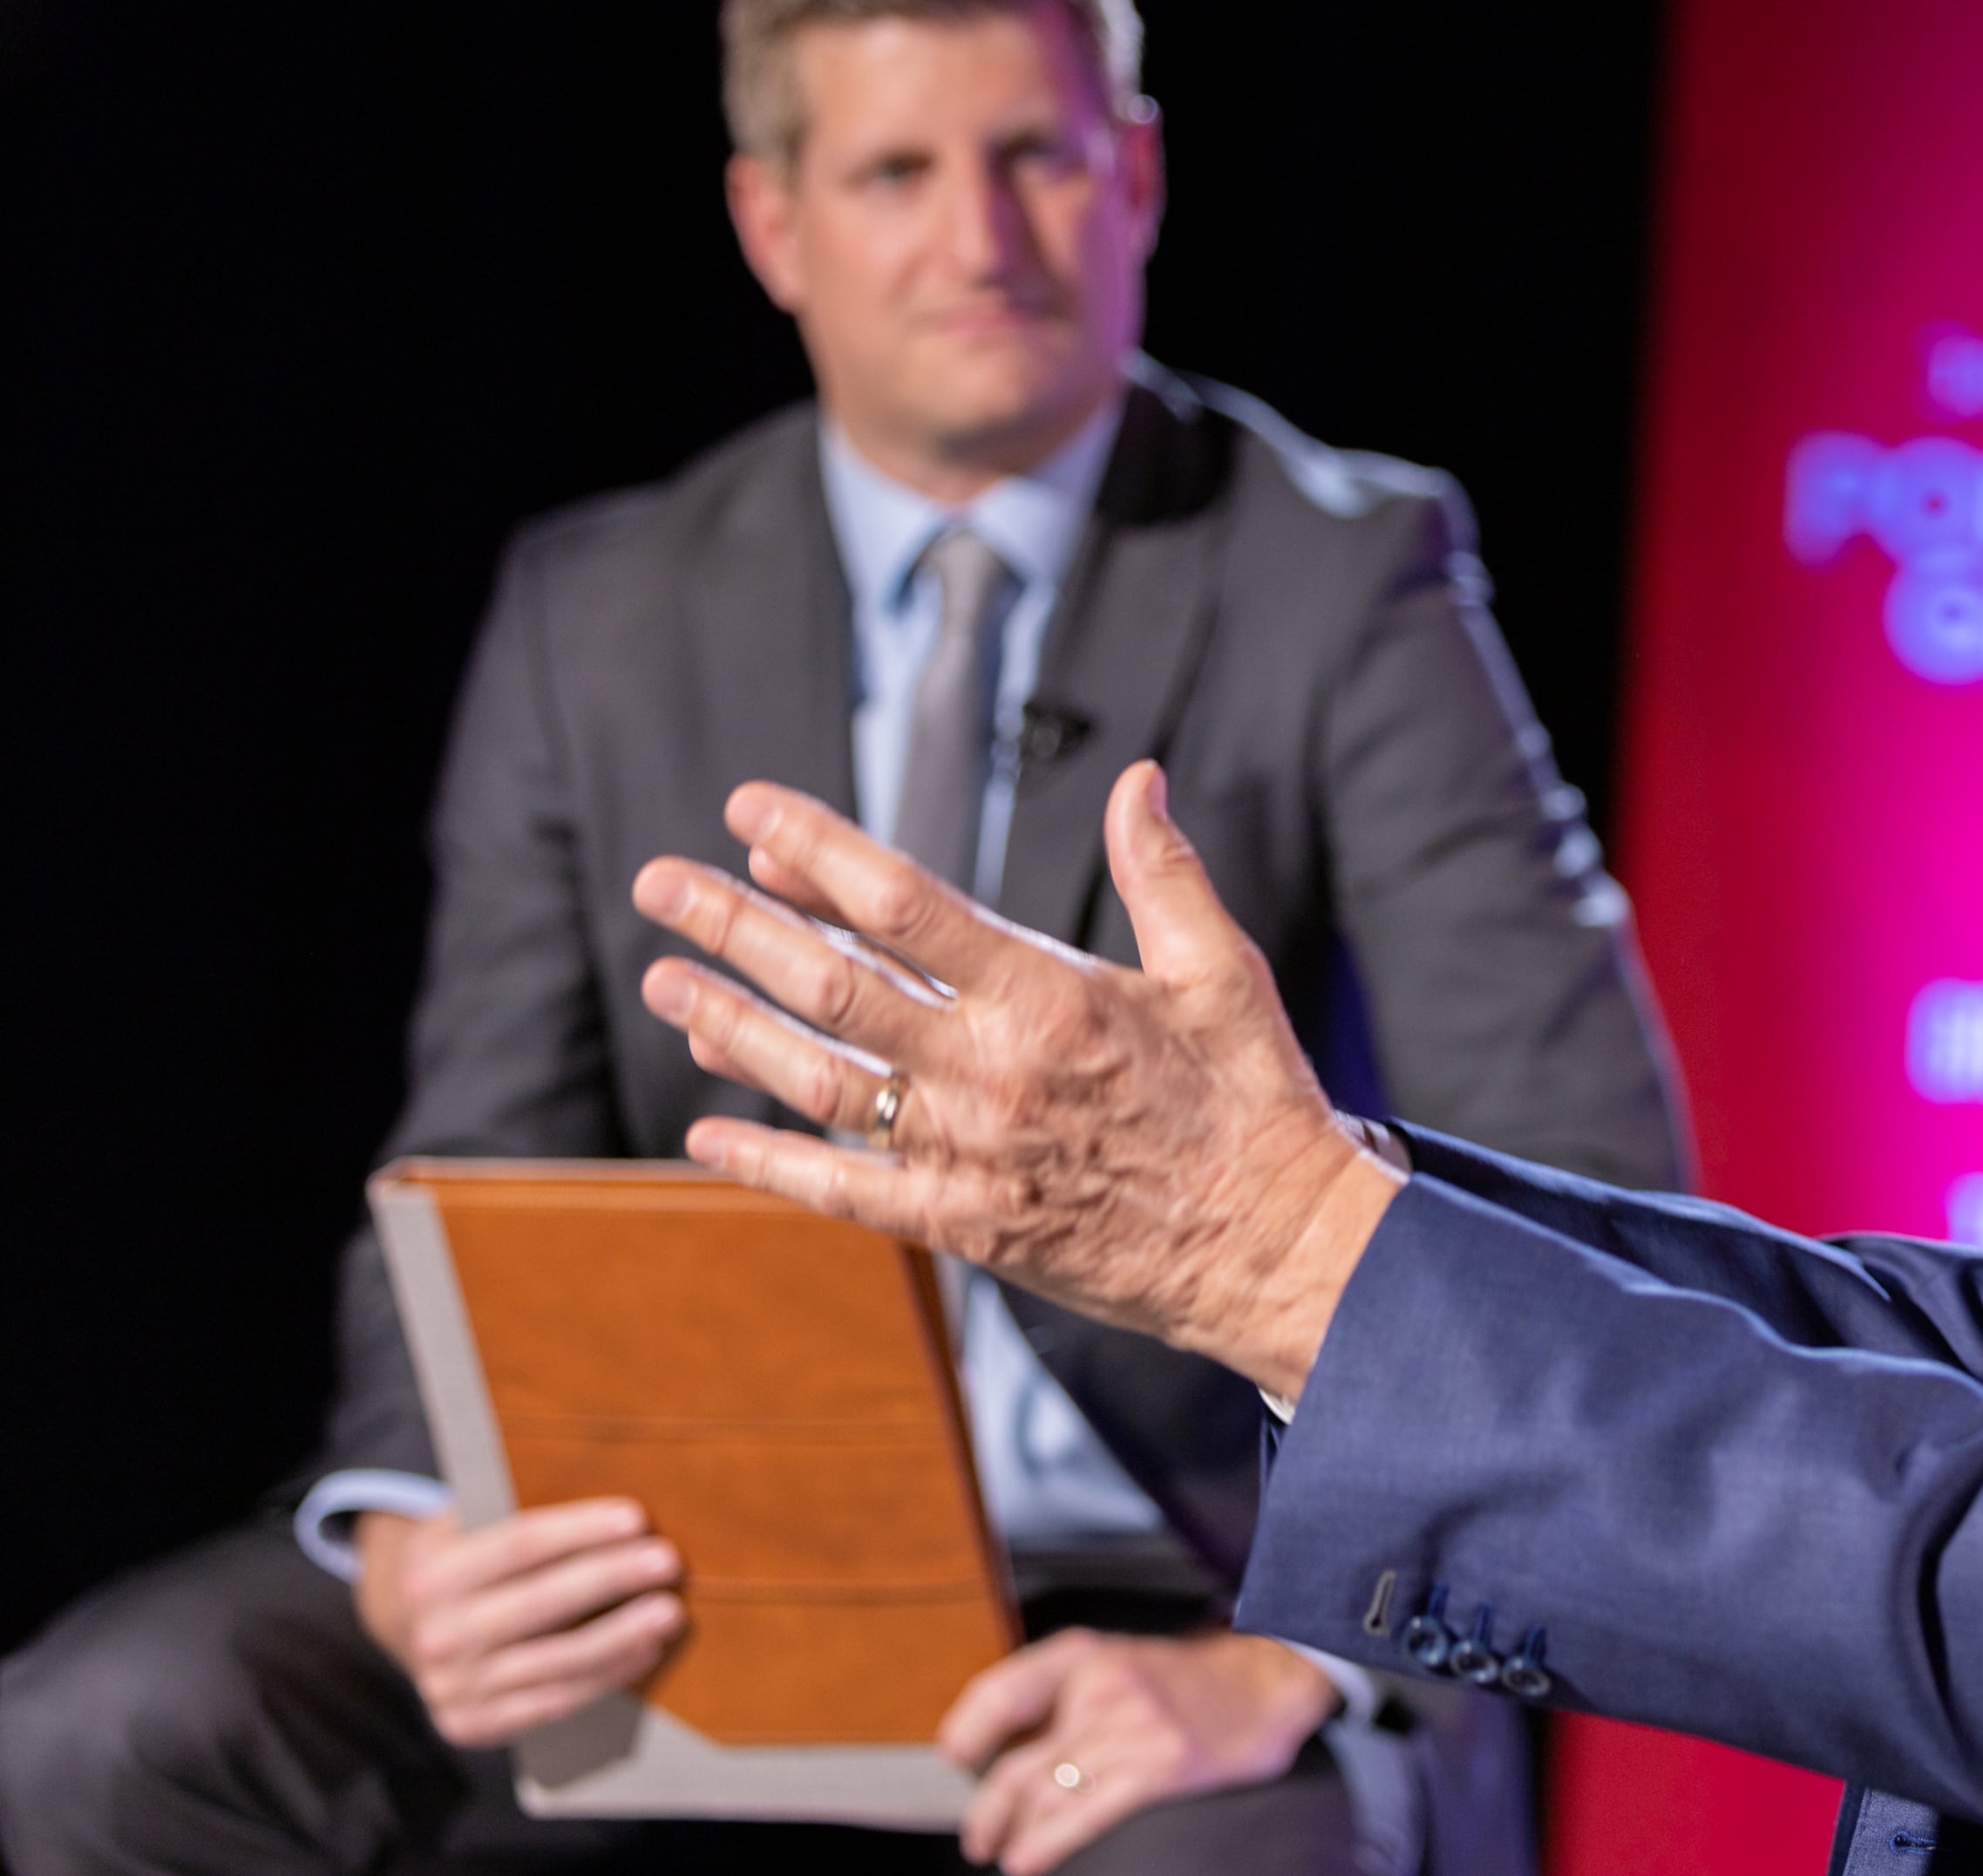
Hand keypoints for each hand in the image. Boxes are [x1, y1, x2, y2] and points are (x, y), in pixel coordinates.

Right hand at [353, 1501, 684, 1745]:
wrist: (410, 1630)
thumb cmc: (468, 1564)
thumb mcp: (470, 1527)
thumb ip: (518, 1509)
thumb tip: (611, 1505)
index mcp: (433, 1574)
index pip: (519, 1545)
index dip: (580, 1531)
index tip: (636, 1518)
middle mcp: (437, 1635)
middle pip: (541, 1603)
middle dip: (611, 1579)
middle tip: (668, 1562)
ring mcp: (451, 1687)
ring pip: (554, 1660)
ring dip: (620, 1636)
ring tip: (670, 1612)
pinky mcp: (471, 1724)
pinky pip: (553, 1702)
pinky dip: (604, 1678)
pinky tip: (643, 1652)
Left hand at [627, 762, 1401, 1400]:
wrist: (1275, 1249)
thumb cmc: (1255, 1101)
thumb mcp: (1221, 971)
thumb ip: (1163, 874)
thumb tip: (1136, 779)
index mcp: (1052, 996)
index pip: (904, 903)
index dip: (817, 849)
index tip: (748, 811)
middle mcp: (994, 1073)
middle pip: (834, 984)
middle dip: (737, 925)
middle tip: (661, 882)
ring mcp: (971, 1154)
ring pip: (822, 1081)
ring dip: (733, 1025)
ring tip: (665, 978)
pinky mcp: (967, 1226)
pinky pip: (846, 1192)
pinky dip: (770, 1161)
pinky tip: (707, 1131)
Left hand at [940, 1628, 1340, 1873]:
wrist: (1267, 1680)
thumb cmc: (1191, 1681)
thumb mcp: (1118, 1660)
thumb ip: (1065, 1693)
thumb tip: (1004, 1745)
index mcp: (1083, 1656)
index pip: (1000, 1695)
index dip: (968, 1734)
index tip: (958, 1760)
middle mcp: (1099, 1687)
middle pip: (1017, 1764)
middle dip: (986, 1813)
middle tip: (979, 1837)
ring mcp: (1131, 1726)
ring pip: (1044, 1794)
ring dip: (1012, 1834)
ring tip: (1005, 1853)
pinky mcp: (1161, 1765)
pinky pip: (1085, 1812)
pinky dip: (1046, 1842)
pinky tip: (1028, 1859)